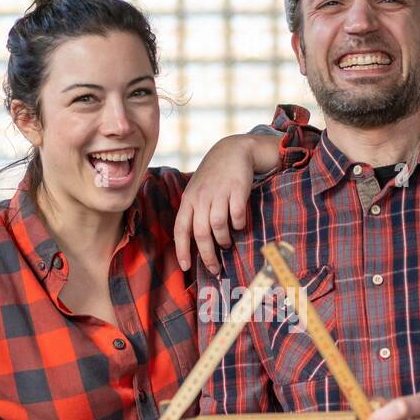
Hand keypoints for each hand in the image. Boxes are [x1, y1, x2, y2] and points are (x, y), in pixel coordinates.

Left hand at [175, 135, 272, 274]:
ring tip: (227, 244)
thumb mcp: (197, 191)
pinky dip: (238, 224)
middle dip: (207, 255)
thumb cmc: (214, 177)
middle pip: (201, 233)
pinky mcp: (237, 189)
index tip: (186, 267)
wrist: (233, 150)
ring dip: (224, 240)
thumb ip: (194, 213)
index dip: (182, 250)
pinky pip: (236, 215)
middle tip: (215, 268)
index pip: (181, 229)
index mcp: (188, 200)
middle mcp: (201, 197)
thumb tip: (193, 244)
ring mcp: (219, 193)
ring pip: (218, 226)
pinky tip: (239, 225)